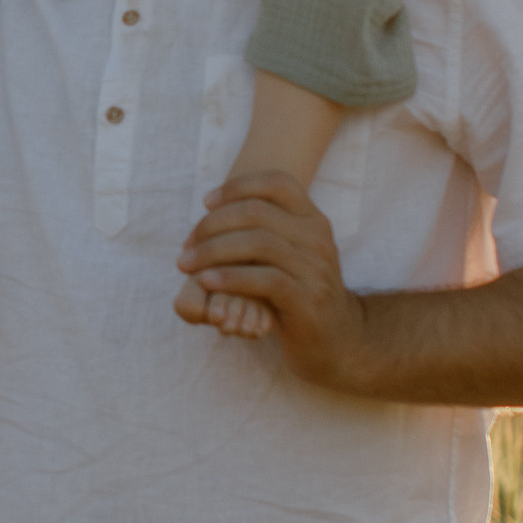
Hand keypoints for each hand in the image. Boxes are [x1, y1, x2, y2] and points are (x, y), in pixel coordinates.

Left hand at [175, 172, 374, 387]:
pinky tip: (207, 282)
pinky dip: (230, 277)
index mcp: (313, 219)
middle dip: (212, 225)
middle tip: (186, 247)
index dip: (237, 187)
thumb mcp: (285, 257)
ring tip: (187, 265)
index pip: (277, 182)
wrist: (336, 340)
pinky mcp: (308, 299)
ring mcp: (316, 268)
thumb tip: (208, 217)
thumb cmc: (297, 295)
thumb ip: (259, 233)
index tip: (206, 203)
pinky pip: (264, 280)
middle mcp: (317, 238)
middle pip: (257, 212)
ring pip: (258, 243)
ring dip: (213, 252)